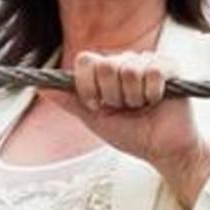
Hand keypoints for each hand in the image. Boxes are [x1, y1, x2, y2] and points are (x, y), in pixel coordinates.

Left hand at [42, 51, 209, 208]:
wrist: (161, 149)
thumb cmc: (130, 134)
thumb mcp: (94, 119)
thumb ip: (70, 101)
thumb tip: (40, 86)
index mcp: (105, 71)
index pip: (85, 60)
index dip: (87, 85)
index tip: (96, 105)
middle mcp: (124, 61)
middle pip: (106, 65)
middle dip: (112, 96)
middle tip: (124, 107)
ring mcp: (147, 61)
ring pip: (129, 70)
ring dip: (133, 98)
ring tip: (141, 107)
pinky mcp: (169, 66)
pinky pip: (153, 71)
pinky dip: (152, 93)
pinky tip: (156, 101)